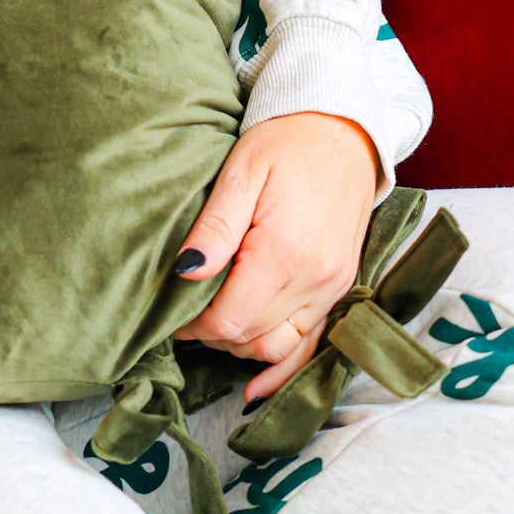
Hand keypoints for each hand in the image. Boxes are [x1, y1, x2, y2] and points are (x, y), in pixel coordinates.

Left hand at [172, 113, 380, 403]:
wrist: (342, 129)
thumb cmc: (285, 143)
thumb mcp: (240, 172)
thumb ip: (214, 227)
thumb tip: (184, 273)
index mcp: (286, 252)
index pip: (231, 319)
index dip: (194, 324)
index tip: (171, 311)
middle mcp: (316, 279)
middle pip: (253, 337)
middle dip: (212, 334)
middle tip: (183, 315)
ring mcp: (334, 286)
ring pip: (282, 347)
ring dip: (242, 346)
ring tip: (211, 329)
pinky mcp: (341, 286)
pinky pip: (314, 343)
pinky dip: (284, 366)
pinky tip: (257, 384)